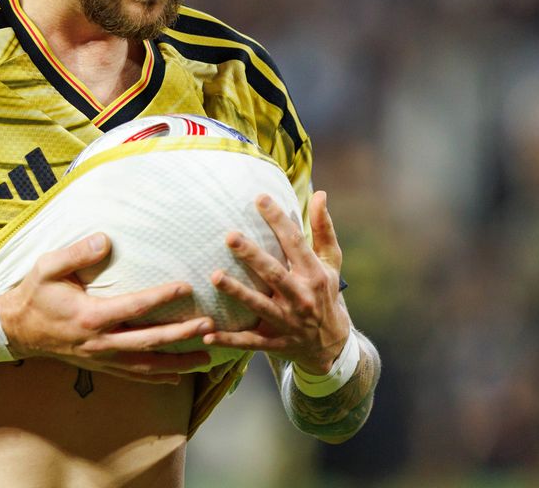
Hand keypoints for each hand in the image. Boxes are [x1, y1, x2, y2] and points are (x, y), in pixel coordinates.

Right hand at [0, 232, 213, 383]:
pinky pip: (134, 375)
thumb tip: (105, 240)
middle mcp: (99, 341)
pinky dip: (158, 377)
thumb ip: (76, 253)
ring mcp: (101, 358)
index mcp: (90, 315)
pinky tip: (178, 377)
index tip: (186, 287)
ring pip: (146, 365)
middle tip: (209, 326)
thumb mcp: (48, 267)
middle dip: (181, 335)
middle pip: (148, 341)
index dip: (162, 297)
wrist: (16, 330)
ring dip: (178, 363)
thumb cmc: (34, 294)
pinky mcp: (100, 366)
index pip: (134, 307)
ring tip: (207, 358)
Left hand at [202, 190, 350, 374]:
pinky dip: (228, 340)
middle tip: (229, 236)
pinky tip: (206, 334)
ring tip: (216, 276)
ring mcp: (287, 322)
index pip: (295, 242)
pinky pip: (249, 342)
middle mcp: (301, 297)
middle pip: (274, 273)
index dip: (278, 220)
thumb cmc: (326, 294)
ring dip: (237, 292)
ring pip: (259, 306)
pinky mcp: (275, 342)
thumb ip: (323, 229)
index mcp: (313, 273)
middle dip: (252, 255)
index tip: (259, 198)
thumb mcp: (331, 263)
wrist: (332, 345)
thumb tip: (320, 193)